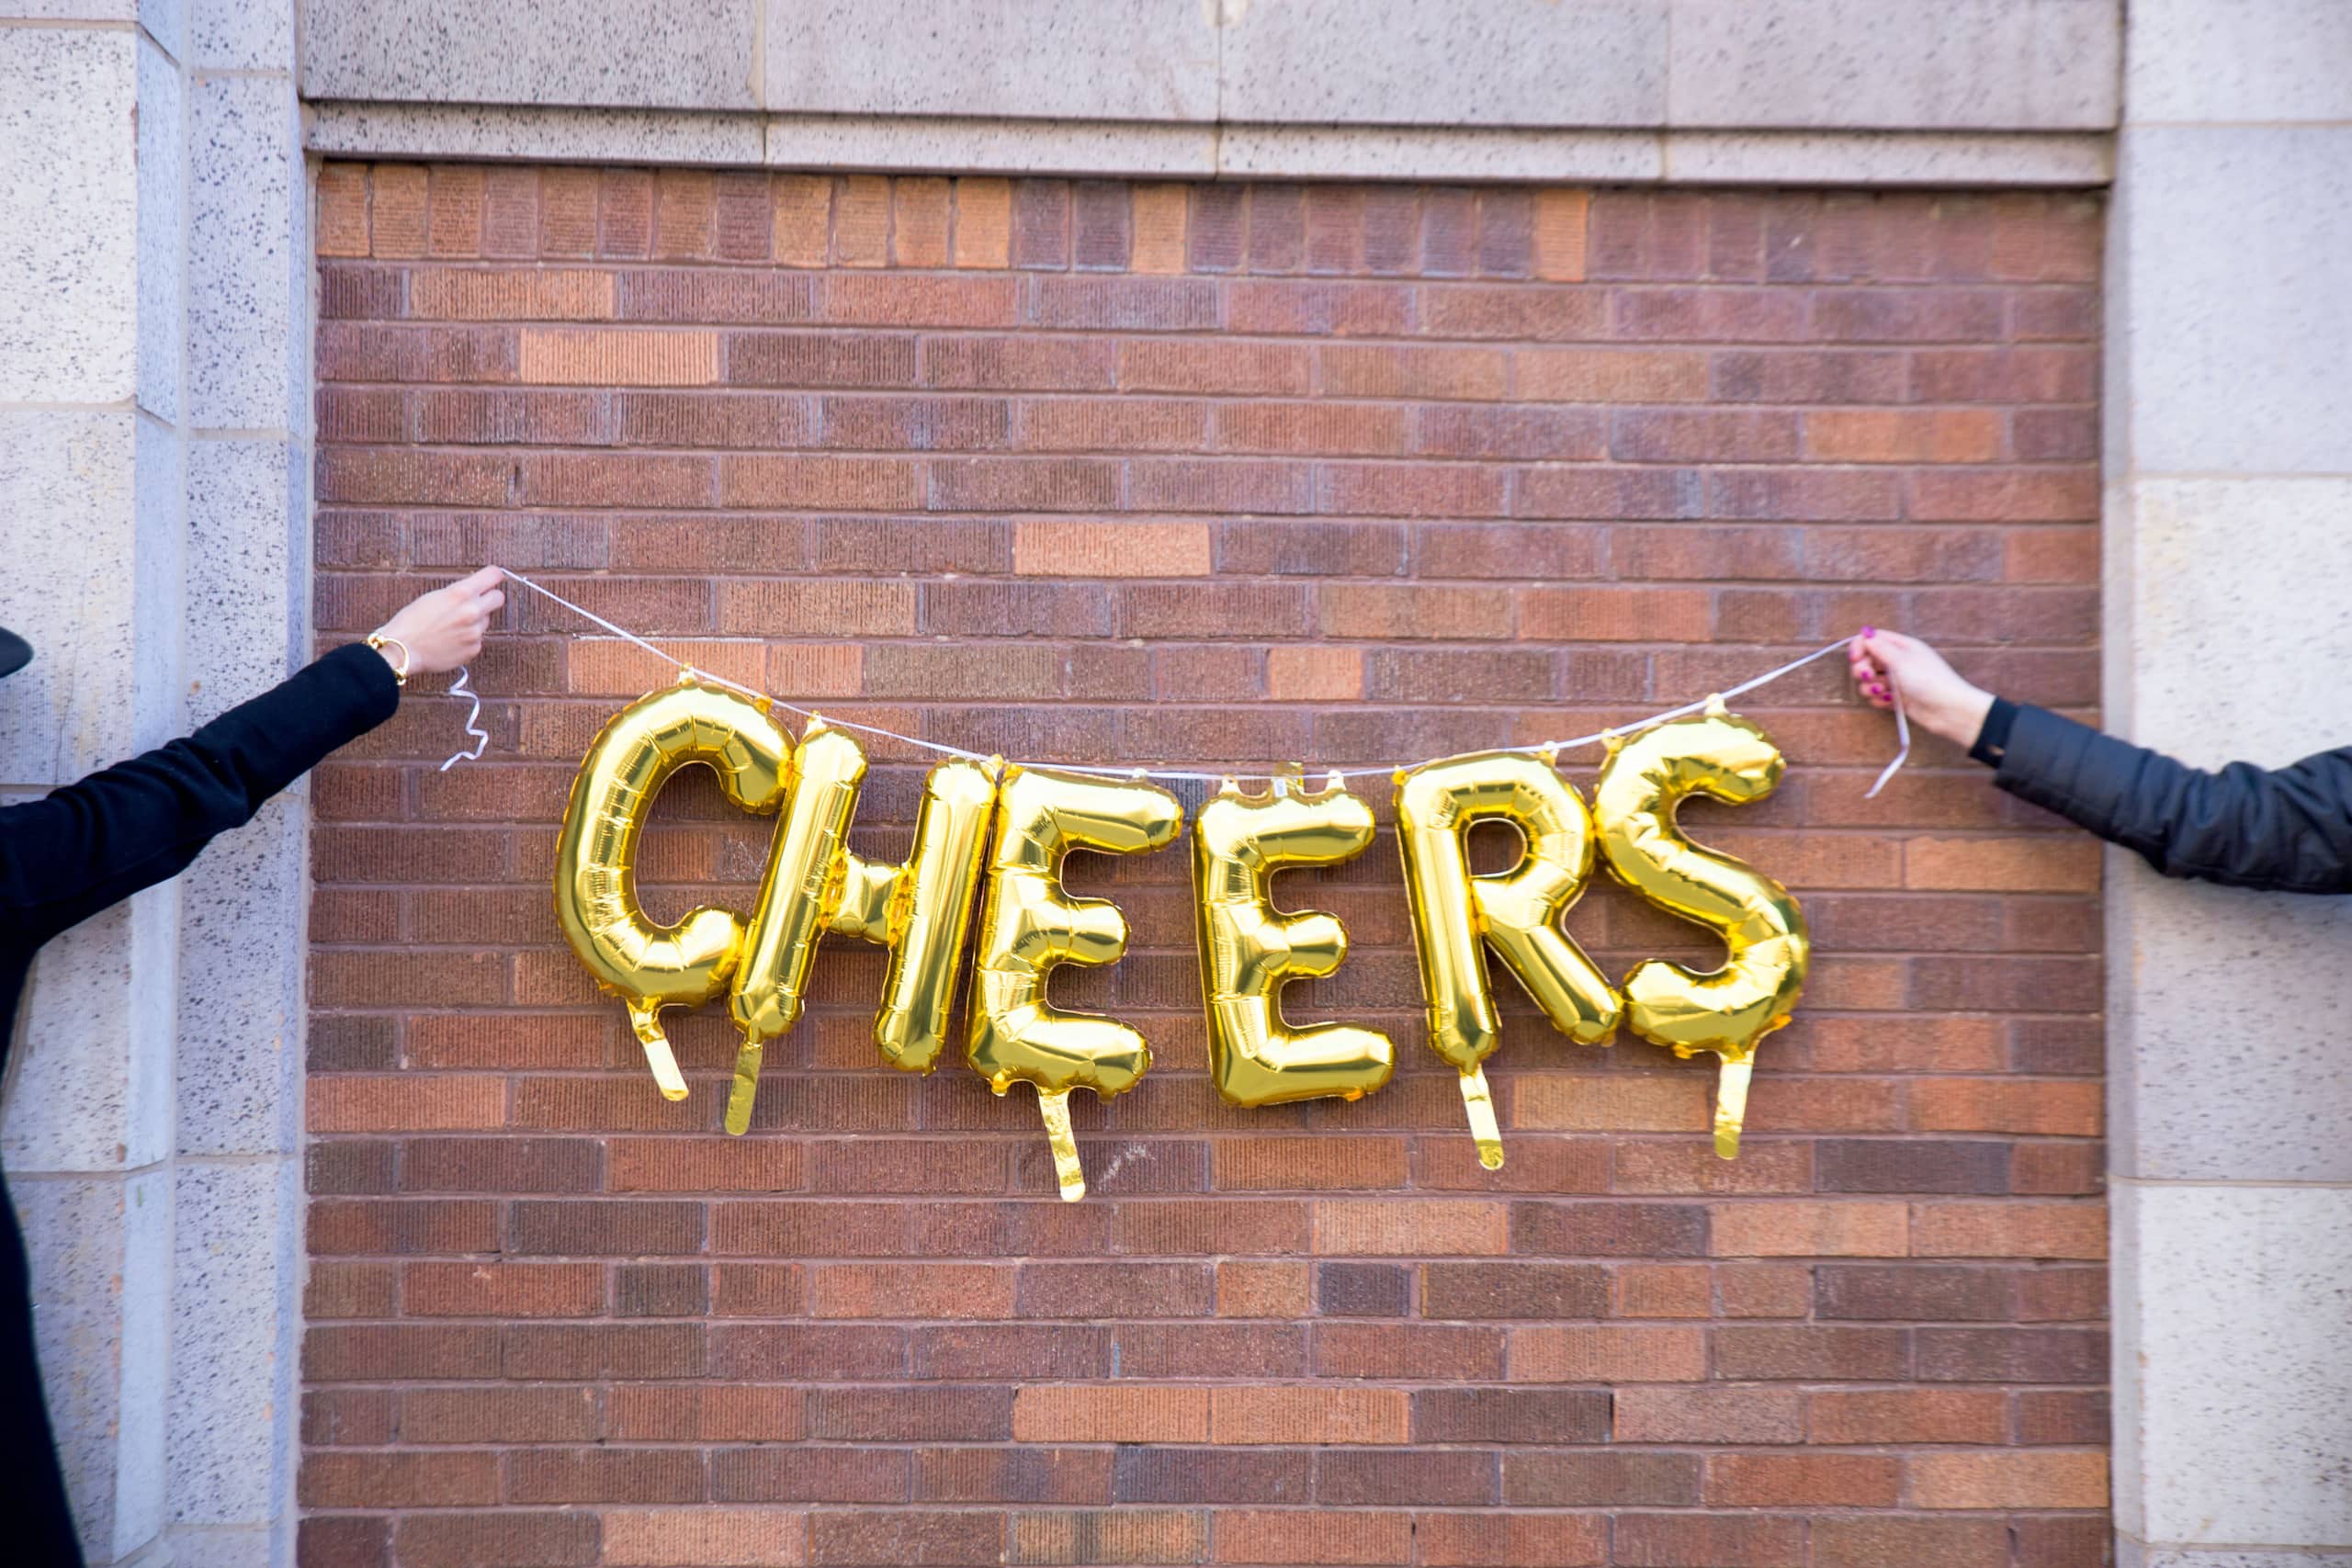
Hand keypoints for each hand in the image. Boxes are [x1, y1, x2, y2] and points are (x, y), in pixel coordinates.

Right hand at [373, 567, 504, 677]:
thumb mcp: (434, 596)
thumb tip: (475, 591)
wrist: (403, 650)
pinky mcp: (474, 649)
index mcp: (461, 593)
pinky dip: (468, 639)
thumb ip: (458, 593)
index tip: (491, 578)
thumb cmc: (411, 622)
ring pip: (485, 620)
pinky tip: (450, 640)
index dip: (492, 576)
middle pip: (498, 598)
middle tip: (477, 602)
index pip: (494, 575)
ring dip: (475, 621)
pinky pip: (477, 639)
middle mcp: (472, 611)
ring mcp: (475, 632)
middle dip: (489, 598)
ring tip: (451, 627)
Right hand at [1848, 627, 1994, 746]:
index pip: (1872, 639)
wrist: (1948, 710)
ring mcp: (1896, 680)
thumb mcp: (1902, 660)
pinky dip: (1879, 700)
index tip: (1855, 659)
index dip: (1860, 647)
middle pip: (1867, 660)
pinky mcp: (1896, 698)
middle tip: (1869, 677)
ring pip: (1869, 680)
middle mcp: (1897, 661)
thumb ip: (1880, 647)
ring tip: (1884, 692)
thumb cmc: (1929, 680)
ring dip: (1870, 687)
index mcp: (1901, 647)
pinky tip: (1890, 702)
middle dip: (1862, 670)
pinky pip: (1877, 697)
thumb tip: (1865, 631)